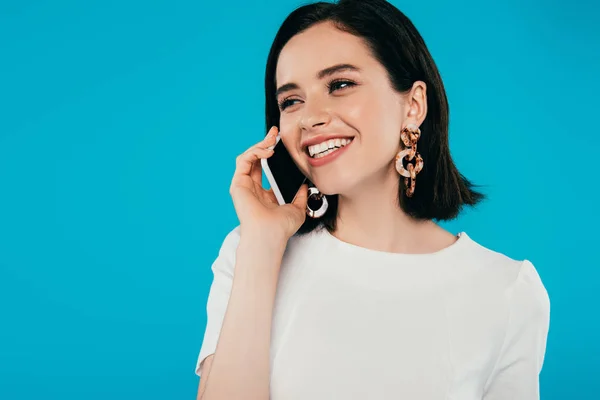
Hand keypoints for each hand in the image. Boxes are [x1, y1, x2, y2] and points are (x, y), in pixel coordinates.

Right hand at [229, 126, 308, 242]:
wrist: (270, 234)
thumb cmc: (281, 228)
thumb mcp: (297, 209)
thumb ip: (301, 197)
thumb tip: (305, 186)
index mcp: (264, 194)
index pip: (265, 167)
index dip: (271, 153)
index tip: (281, 143)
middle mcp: (252, 189)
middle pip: (255, 159)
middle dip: (265, 143)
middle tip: (275, 133)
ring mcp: (243, 186)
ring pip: (248, 157)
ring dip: (260, 145)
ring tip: (272, 139)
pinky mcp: (238, 184)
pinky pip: (243, 161)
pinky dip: (255, 152)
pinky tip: (268, 151)